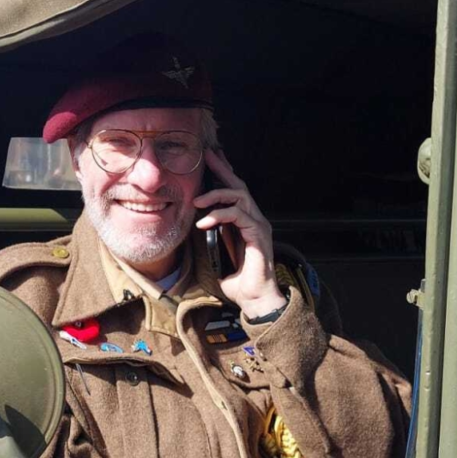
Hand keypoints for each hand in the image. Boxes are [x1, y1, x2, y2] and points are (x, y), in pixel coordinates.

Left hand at [194, 150, 287, 319]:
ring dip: (216, 195)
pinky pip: (239, 216)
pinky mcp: (258, 236)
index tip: (209, 161)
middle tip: (207, 157)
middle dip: (223, 170)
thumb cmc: (240, 283)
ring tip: (197, 201)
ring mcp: (259, 227)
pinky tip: (204, 222)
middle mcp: (256, 221)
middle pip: (240, 187)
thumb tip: (197, 231)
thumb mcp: (219, 256)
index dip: (223, 175)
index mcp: (247, 223)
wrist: (255, 300)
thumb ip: (213, 241)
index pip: (235, 193)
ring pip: (240, 197)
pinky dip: (219, 215)